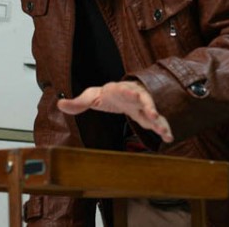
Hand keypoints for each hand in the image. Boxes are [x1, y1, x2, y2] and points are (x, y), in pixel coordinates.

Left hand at [57, 81, 173, 142]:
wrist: (123, 93)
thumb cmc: (108, 94)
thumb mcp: (91, 96)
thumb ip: (77, 102)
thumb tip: (59, 104)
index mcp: (119, 90)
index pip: (122, 89)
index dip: (126, 91)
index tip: (129, 92)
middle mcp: (134, 96)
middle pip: (143, 98)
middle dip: (148, 105)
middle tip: (152, 113)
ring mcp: (143, 106)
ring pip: (154, 112)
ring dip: (159, 121)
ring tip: (165, 132)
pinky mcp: (149, 116)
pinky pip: (158, 122)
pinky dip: (164, 129)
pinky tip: (169, 138)